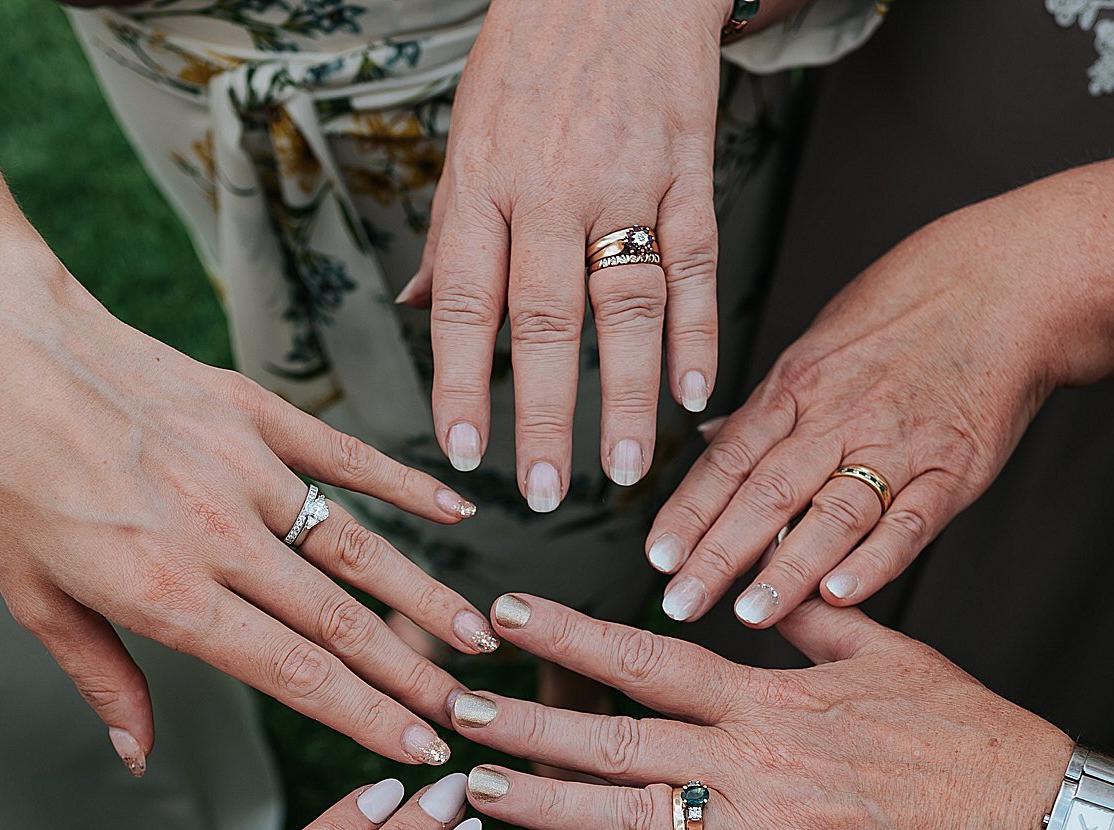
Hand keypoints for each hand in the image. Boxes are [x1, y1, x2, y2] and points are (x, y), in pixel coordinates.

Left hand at [0, 238, 491, 771]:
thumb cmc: (0, 477)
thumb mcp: (33, 597)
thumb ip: (103, 679)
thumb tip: (140, 756)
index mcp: (165, 592)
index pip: (292, 672)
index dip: (364, 718)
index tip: (416, 751)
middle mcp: (219, 535)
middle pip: (341, 622)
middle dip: (411, 679)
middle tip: (465, 718)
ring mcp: (244, 468)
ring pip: (357, 547)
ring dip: (423, 598)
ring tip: (475, 640)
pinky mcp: (252, 411)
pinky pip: (344, 458)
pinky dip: (405, 485)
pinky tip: (457, 511)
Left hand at [406, 0, 725, 504]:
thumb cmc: (532, 53)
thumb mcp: (467, 132)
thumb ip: (451, 228)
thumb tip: (413, 306)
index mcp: (482, 184)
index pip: (462, 303)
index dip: (461, 385)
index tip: (464, 455)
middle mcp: (549, 189)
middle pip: (543, 322)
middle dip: (542, 417)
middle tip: (545, 491)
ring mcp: (625, 180)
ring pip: (626, 306)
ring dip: (626, 398)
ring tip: (626, 468)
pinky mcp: (690, 169)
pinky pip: (697, 265)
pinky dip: (700, 334)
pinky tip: (695, 394)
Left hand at [455, 593, 1071, 829]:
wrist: (1029, 819)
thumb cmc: (966, 734)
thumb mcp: (889, 651)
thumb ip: (812, 618)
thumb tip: (764, 581)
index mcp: (770, 697)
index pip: (647, 655)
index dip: (569, 633)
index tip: (504, 614)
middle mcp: (754, 759)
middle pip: (618, 734)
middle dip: (528, 720)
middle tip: (452, 709)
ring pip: (636, 816)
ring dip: (549, 803)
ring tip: (475, 791)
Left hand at [643, 213, 1068, 625]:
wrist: (1008, 285)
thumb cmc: (910, 311)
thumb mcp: (821, 343)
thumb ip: (768, 407)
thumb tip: (712, 442)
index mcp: (798, 388)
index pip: (730, 459)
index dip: (691, 510)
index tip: (657, 557)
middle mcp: (841, 417)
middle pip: (768, 492)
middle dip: (719, 553)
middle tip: (682, 602)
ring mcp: (899, 444)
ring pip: (833, 512)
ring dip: (788, 568)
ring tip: (751, 614)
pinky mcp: (955, 468)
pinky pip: (909, 520)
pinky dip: (875, 558)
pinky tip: (842, 594)